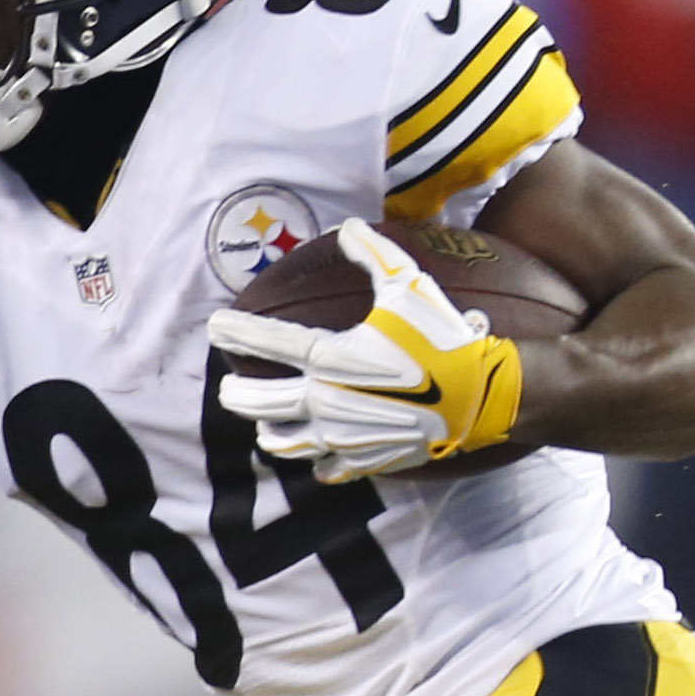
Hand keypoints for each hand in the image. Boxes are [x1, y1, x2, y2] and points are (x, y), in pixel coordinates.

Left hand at [209, 217, 523, 482]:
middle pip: (259, 404)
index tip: (214, 327)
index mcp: (328, 358)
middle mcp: (324, 401)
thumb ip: (373, 253)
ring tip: (264, 428)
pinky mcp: (363, 461)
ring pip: (283, 445)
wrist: (480, 395)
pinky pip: (325, 470)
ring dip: (268, 433)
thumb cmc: (442, 337)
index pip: (266, 343)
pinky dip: (316, 463)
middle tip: (229, 388)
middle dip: (237, 394)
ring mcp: (341, 437)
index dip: (235, 332)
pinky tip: (316, 456)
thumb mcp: (408, 285)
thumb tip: (349, 225)